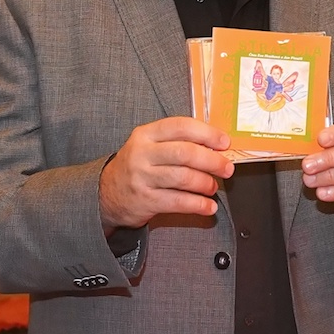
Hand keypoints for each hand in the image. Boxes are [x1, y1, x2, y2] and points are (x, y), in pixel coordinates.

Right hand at [100, 117, 231, 229]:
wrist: (106, 194)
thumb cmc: (137, 167)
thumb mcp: (149, 146)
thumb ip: (177, 142)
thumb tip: (215, 147)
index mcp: (146, 134)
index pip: (181, 127)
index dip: (207, 133)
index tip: (224, 142)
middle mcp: (142, 153)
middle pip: (185, 153)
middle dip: (212, 161)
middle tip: (226, 168)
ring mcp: (142, 178)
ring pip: (183, 178)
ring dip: (206, 183)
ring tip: (213, 187)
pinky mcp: (145, 200)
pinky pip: (178, 202)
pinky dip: (198, 205)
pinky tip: (208, 206)